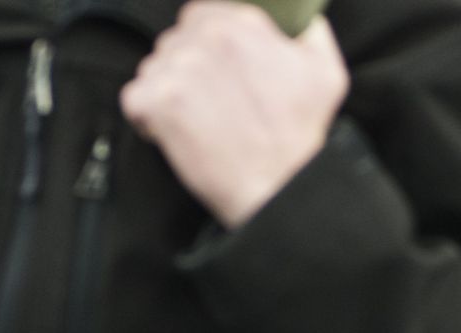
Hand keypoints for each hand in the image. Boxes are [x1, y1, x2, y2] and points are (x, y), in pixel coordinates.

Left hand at [121, 2, 348, 228]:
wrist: (278, 188)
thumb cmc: (299, 137)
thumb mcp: (325, 72)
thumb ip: (309, 32)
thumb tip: (299, 19)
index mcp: (242, 24)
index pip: (202, 14)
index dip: (205, 43)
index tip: (215, 69)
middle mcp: (206, 39)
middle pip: (175, 40)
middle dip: (187, 66)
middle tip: (209, 100)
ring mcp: (179, 70)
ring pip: (154, 67)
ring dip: (168, 89)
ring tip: (196, 118)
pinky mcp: (158, 103)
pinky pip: (134, 97)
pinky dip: (146, 115)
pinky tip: (171, 130)